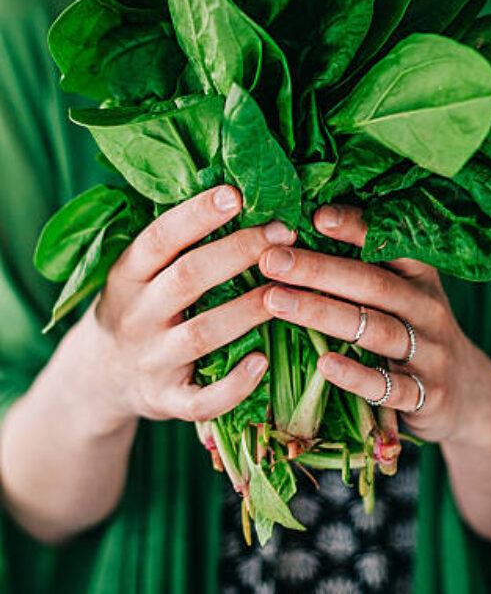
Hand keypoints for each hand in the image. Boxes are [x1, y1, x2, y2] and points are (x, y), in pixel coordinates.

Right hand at [84, 185, 295, 430]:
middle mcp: (136, 316)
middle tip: (283, 232)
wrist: (100, 378)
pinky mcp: (167, 402)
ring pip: (201, 334)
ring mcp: (151, 362)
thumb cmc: (139, 307)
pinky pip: (201, 400)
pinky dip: (234, 385)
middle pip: (187, 278)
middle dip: (238, 252)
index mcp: (126, 276)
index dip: (197, 214)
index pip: (159, 238)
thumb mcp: (139, 273)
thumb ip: (176, 243)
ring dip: (248, 310)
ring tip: (287, 290)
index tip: (236, 193)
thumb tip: (236, 191)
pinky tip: (262, 361)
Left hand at [259, 203, 490, 446]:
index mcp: (420, 276)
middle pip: (373, 283)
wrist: (469, 396)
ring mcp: (430, 352)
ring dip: (323, 314)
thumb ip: (364, 268)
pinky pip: (389, 386)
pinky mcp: (427, 395)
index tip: (316, 215)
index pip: (390, 244)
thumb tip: (302, 229)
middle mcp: (428, 307)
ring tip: (275, 301)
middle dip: (319, 269)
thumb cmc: (415, 331)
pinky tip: (324, 363)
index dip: (355, 227)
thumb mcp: (403, 295)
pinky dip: (357, 375)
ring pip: (376, 329)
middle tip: (271, 260)